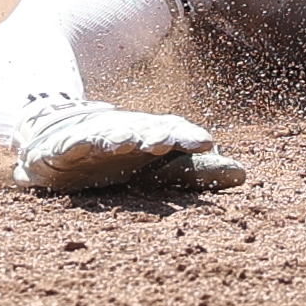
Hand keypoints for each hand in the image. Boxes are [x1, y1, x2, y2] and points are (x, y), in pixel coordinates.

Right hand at [14, 97, 245, 190]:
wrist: (61, 133)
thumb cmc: (120, 156)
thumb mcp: (160, 167)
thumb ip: (197, 171)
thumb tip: (244, 175)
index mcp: (151, 136)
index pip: (173, 131)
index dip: (187, 135)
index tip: (207, 141)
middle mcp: (125, 132)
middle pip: (142, 130)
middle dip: (155, 134)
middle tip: (167, 141)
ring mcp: (93, 137)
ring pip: (108, 134)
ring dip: (118, 136)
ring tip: (128, 140)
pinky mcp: (63, 149)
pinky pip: (70, 145)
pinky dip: (77, 143)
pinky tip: (84, 145)